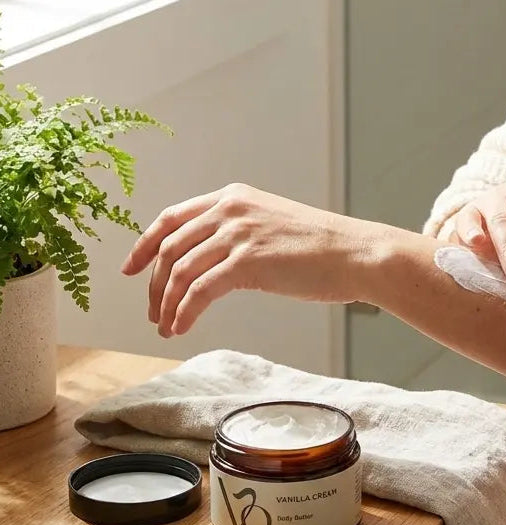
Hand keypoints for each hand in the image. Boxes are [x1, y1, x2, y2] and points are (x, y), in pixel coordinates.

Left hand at [121, 183, 370, 336]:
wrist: (356, 253)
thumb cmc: (322, 245)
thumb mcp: (271, 223)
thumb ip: (237, 231)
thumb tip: (207, 259)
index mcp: (234, 196)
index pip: (172, 217)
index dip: (143, 244)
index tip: (129, 268)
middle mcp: (231, 209)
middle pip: (169, 247)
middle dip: (152, 284)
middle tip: (152, 311)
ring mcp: (238, 234)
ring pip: (179, 272)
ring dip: (165, 304)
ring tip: (166, 326)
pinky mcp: (247, 262)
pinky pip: (198, 292)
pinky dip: (183, 312)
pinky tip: (182, 327)